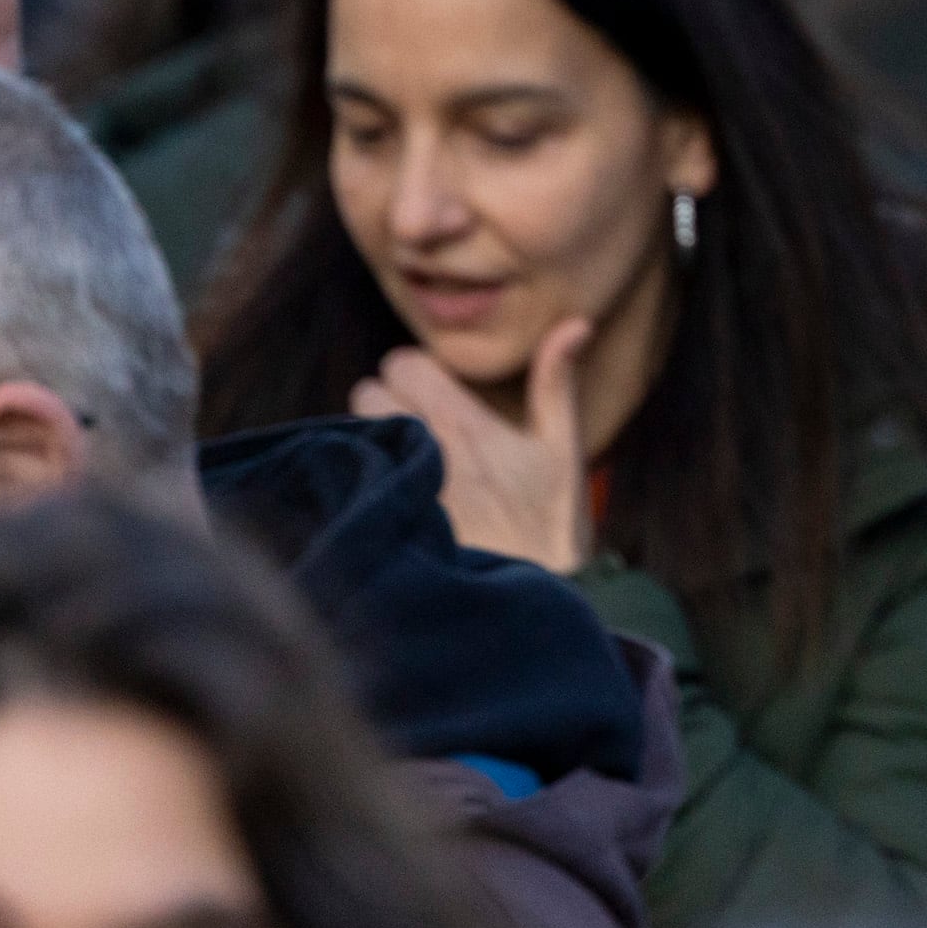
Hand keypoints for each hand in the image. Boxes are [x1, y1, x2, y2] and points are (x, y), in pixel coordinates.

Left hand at [356, 316, 592, 571]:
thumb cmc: (552, 529)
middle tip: (414, 427)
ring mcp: (398, 490)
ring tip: (401, 462)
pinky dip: (361, 480)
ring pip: (354, 435)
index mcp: (463, 424)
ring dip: (371, 441)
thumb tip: (576, 322)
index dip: (415, 373)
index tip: (434, 394)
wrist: (533, 605)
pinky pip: (350, 482)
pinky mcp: (383, 525)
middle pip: (367, 393)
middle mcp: (421, 452)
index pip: (402, 362)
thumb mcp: (565, 453)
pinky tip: (386, 498)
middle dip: (385, 402)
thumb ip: (558, 383)